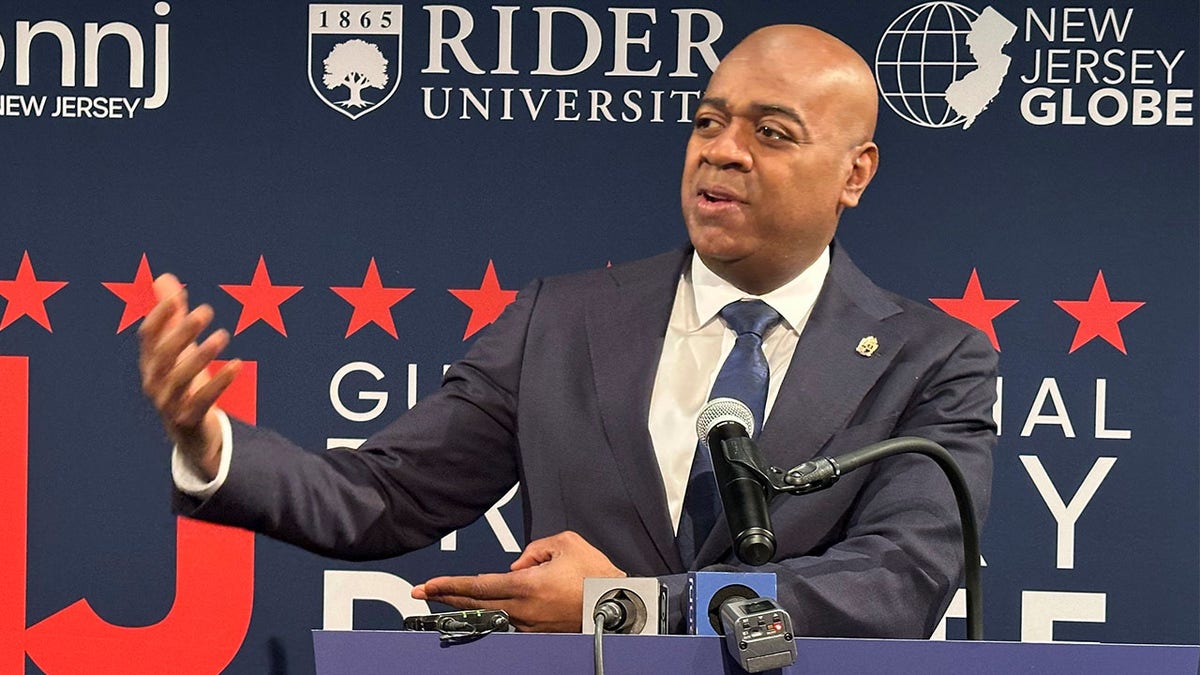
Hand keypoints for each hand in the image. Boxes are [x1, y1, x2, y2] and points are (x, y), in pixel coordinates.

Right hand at [138, 273, 240, 479]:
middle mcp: (154, 382)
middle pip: (163, 354)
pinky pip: (203, 399)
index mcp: (150, 363)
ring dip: (201, 354)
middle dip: (182, 332)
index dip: (160, 317)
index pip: (147, 336)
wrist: (191, 434)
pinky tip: (238, 364)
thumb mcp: (178, 349)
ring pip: (181, 378)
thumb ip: (172, 315)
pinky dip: (220, 382)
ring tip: (223, 334)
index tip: (178, 297)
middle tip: (206, 310)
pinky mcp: (187, 419)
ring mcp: (168, 403)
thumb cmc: (184, 383)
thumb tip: (164, 278)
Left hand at [412, 531, 625, 631]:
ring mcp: (531, 625)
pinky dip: (496, 609)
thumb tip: (517, 564)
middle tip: (424, 592)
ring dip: (471, 604)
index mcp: (526, 586)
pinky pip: (512, 619)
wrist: (619, 604)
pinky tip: (489, 602)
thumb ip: (534, 549)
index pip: (478, 585)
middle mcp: (524, 610)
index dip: (449, 585)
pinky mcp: (541, 633)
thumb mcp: (565, 543)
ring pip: (492, 613)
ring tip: (451, 594)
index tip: (427, 586)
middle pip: (476, 604)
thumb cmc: (595, 573)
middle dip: (446, 597)